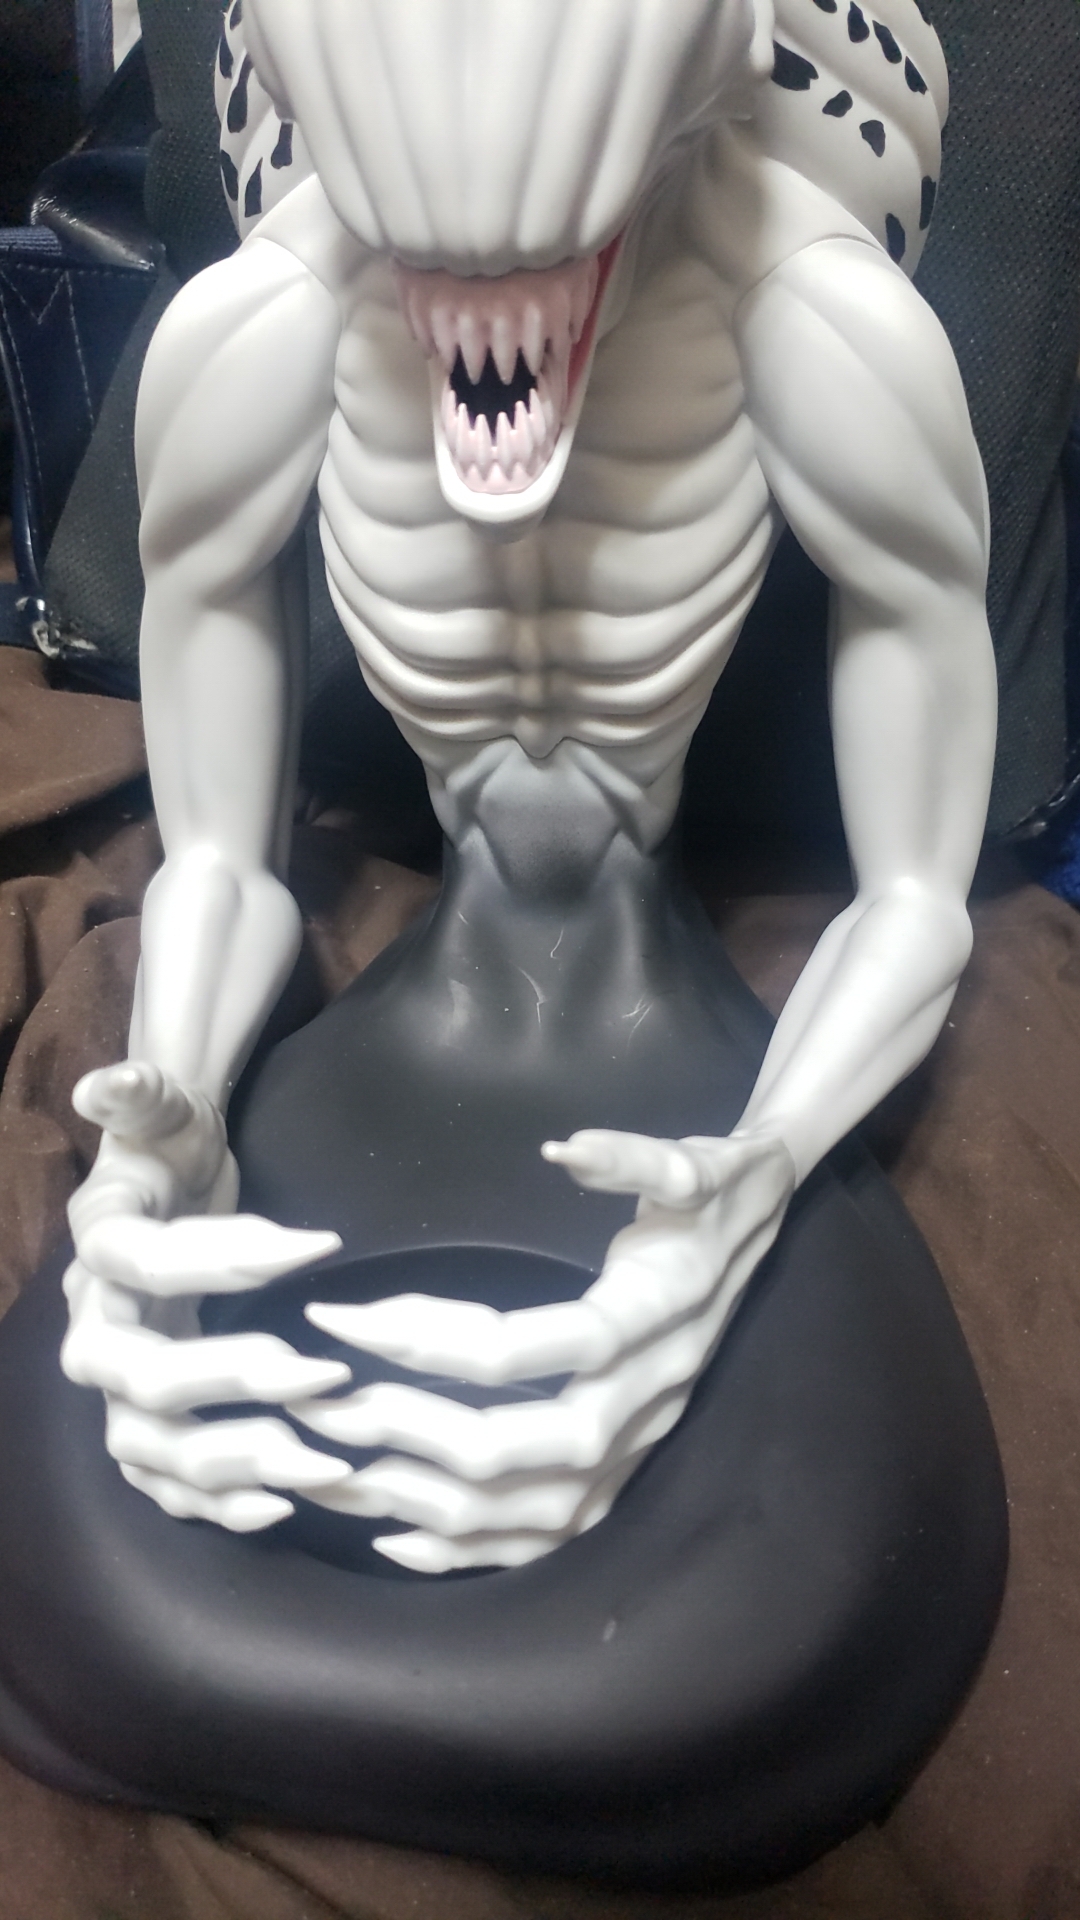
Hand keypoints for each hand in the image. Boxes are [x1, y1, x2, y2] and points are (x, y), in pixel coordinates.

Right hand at [62, 1061, 351, 1530]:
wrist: (161, 1190)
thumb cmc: (168, 1149)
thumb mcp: (163, 1110)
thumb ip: (142, 1094)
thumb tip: (107, 1083)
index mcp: (97, 1249)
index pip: (150, 1263)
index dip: (228, 1256)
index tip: (319, 1244)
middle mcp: (92, 1328)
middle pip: (142, 1378)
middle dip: (233, 1381)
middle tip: (327, 1377)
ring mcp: (114, 1387)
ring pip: (150, 1449)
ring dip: (233, 1464)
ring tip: (321, 1463)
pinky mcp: (144, 1422)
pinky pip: (166, 1482)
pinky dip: (215, 1504)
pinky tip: (283, 1505)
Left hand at [294, 1128, 796, 1572]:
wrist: (768, 1228)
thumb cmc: (716, 1189)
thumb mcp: (693, 1158)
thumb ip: (633, 1157)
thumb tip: (564, 1148)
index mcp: (659, 1316)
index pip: (531, 1348)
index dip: (432, 1339)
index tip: (349, 1320)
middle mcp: (654, 1396)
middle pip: (530, 1449)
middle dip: (421, 1433)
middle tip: (333, 1406)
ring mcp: (643, 1448)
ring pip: (535, 1511)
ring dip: (433, 1500)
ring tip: (341, 1472)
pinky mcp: (628, 1475)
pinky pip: (547, 1537)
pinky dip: (472, 1549)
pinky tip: (396, 1535)